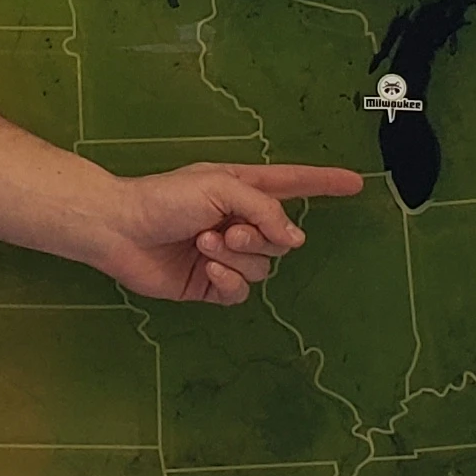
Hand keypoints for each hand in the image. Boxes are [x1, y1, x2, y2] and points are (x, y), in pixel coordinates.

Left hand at [90, 162, 366, 302]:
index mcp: (244, 188)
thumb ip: (265, 209)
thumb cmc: (164, 198)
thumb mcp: (221, 187)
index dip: (325, 183)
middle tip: (225, 231)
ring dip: (236, 258)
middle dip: (259, 238)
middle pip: (281, 238)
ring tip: (204, 244)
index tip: (356, 184)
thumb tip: (294, 239)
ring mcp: (226, 254)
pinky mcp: (210, 284)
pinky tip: (208, 270)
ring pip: (262, 267)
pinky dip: (228, 282)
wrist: (119, 230)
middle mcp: (239, 221)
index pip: (295, 183)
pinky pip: (240, 291)